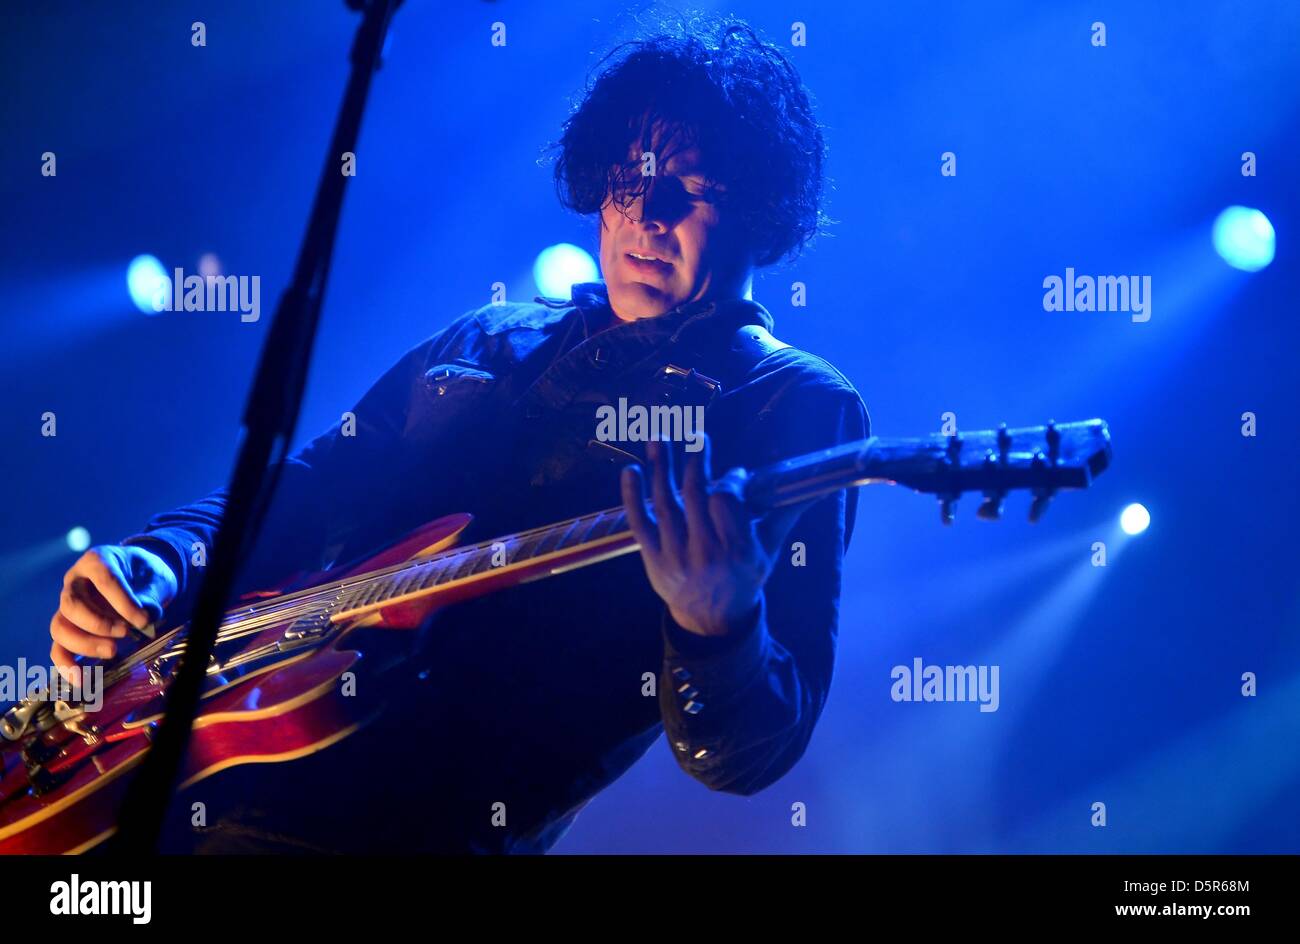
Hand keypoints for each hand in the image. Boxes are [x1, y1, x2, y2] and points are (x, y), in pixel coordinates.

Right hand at [50, 545, 176, 685]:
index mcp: (96, 561)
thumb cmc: (145, 574)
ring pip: (61, 626)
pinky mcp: (69, 627)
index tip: (142, 619)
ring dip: (84, 643)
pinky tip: (81, 678)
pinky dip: (66, 663)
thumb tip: (146, 620)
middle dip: (98, 623)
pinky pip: (58, 646)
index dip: (122, 602)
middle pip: (72, 604)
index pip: (104, 579)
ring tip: (113, 651)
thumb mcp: (155, 578)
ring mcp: (67, 605)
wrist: (138, 577)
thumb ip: (151, 596)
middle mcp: (75, 582)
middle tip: (124, 634)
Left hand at [621, 435, 805, 637]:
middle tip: (698, 438)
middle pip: (695, 497)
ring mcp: (676, 556)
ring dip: (661, 468)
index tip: (736, 474)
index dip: (731, 481)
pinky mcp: (653, 559)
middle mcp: (706, 554)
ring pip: (665, 504)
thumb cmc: (745, 577)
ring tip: (659, 437)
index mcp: (738, 551)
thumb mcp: (769, 550)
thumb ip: (785, 514)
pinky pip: (639, 524)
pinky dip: (632, 497)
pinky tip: (631, 470)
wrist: (712, 620)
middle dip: (696, 462)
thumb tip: (815, 485)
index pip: (727, 502)